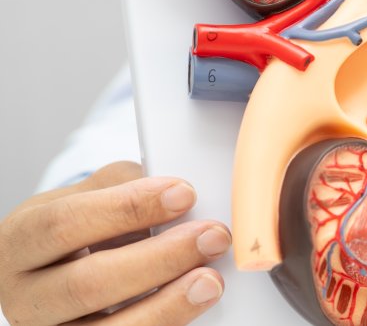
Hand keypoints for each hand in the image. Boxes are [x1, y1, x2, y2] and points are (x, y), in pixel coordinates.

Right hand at [0, 161, 229, 324]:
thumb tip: (177, 191)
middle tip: (213, 237)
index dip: (128, 208)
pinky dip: (164, 325)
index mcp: (20, 242)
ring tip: (211, 281)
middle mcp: (25, 296)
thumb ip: (121, 187)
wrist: (41, 280)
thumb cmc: (67, 234)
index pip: (66, 224)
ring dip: (168, 305)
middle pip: (89, 284)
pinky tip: (193, 307)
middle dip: (160, 259)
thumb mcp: (77, 200)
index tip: (184, 194)